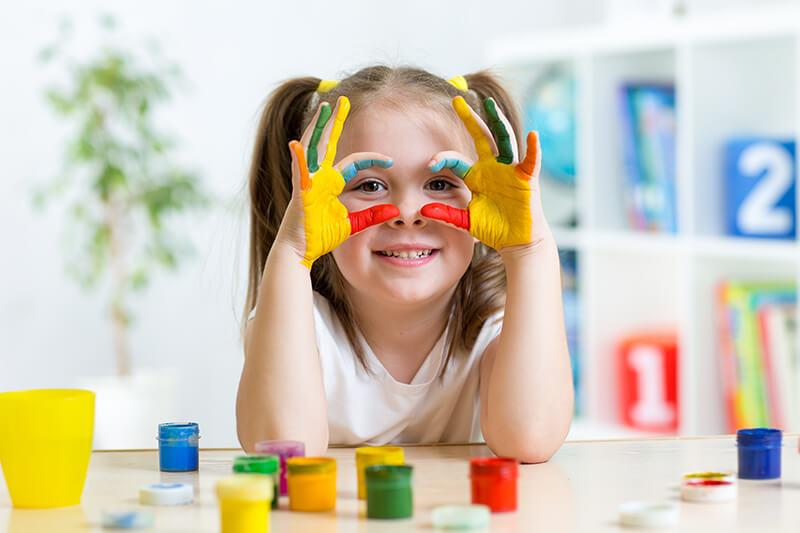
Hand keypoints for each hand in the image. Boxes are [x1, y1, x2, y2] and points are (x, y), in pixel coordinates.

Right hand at [285, 96, 398, 267]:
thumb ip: (372, 216)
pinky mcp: (300, 191)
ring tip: (325, 107)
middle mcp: (318, 176)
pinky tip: (297, 142)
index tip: (391, 160)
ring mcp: (307, 180)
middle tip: (342, 100)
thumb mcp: (354, 226)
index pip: (354, 162)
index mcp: (330, 183)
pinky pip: (299, 170)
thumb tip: (394, 211)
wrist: (300, 250)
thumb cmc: (321, 237)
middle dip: (335, 121)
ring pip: (313, 146)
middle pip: (328, 142)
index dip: (372, 159)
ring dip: (318, 126)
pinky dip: (298, 156)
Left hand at [421, 96, 547, 251]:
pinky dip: (533, 148)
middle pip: (480, 137)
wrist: (517, 241)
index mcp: (476, 176)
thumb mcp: (465, 221)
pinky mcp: (526, 178)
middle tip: (457, 99)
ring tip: (490, 104)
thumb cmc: (494, 229)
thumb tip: (423, 211)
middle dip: (470, 118)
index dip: (443, 158)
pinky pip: (530, 160)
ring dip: (497, 121)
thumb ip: (446, 214)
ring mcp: (510, 170)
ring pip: (503, 140)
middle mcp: (492, 167)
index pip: (456, 159)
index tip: (430, 163)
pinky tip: (532, 135)